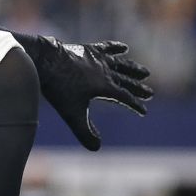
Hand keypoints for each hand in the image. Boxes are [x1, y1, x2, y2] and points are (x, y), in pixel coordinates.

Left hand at [24, 37, 151, 150]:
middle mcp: (105, 71)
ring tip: (145, 72)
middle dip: (138, 88)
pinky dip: (115, 48)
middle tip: (150, 93)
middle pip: (126, 81)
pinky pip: (106, 47)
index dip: (135, 105)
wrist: (45, 61)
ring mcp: (97, 59)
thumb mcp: (71, 114)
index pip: (125, 97)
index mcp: (105, 87)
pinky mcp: (87, 49)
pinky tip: (124, 47)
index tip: (143, 111)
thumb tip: (97, 148)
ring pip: (121, 64)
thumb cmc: (58, 88)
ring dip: (133, 69)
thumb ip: (84, 132)